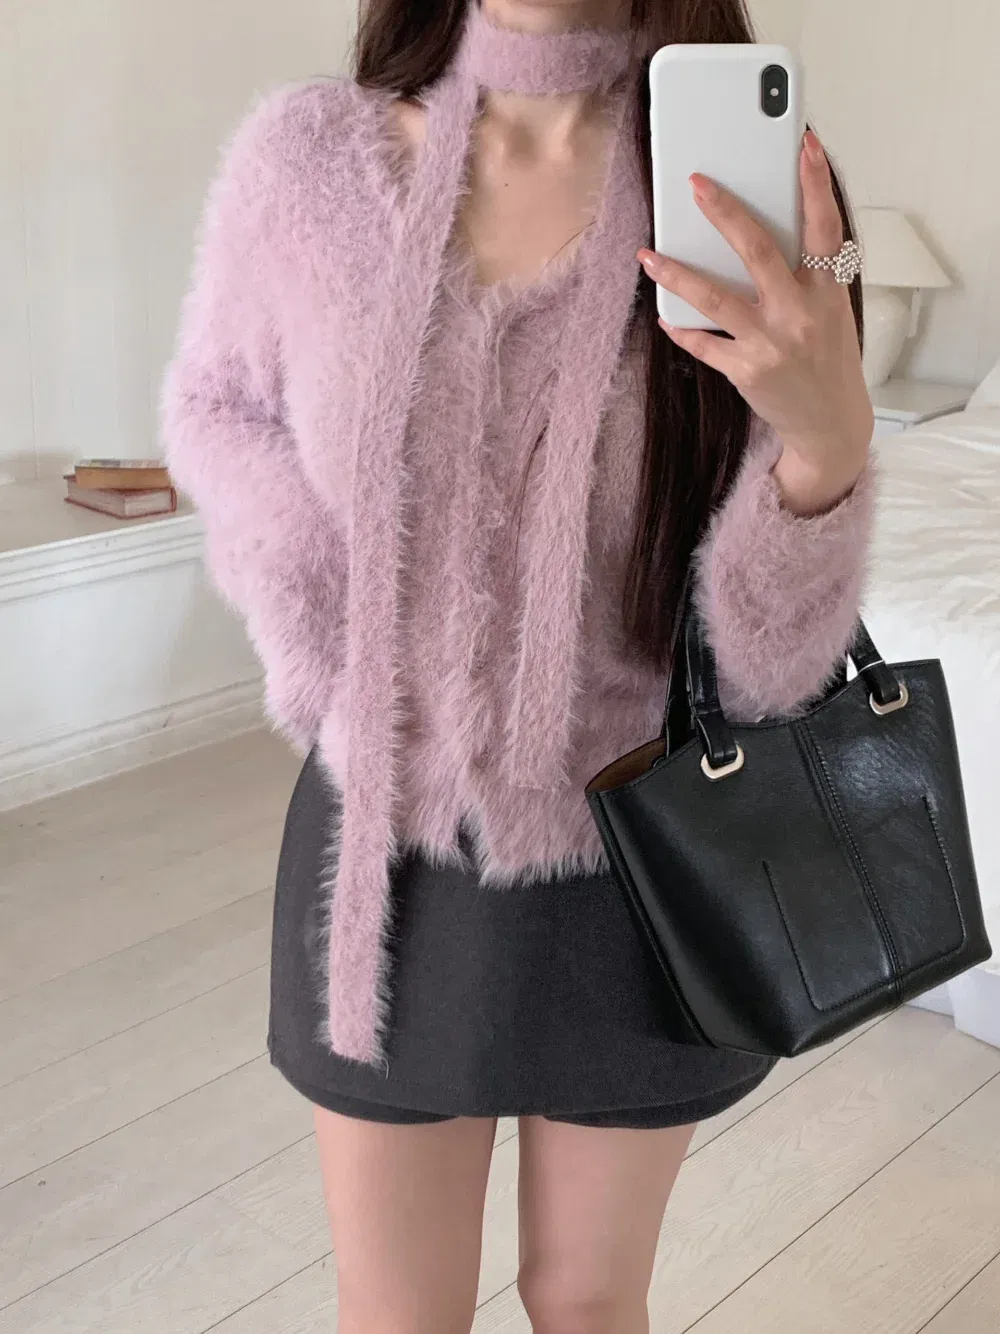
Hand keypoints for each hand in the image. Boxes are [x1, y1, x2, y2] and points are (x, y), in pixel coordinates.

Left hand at [638, 129, 873, 516]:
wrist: (830, 426)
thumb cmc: (829, 362)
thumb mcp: (831, 312)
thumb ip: (807, 275)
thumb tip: (766, 230)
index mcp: (827, 292)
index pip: (825, 228)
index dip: (816, 184)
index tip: (804, 144)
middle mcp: (799, 314)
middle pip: (758, 251)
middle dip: (725, 212)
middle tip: (696, 184)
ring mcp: (770, 343)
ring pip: (715, 298)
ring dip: (677, 273)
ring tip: (648, 254)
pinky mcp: (746, 371)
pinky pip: (703, 343)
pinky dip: (682, 328)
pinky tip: (664, 316)